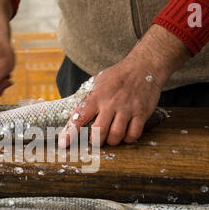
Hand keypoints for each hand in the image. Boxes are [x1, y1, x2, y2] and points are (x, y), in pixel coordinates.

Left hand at [58, 25, 189, 147]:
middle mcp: (111, 103)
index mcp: (97, 96)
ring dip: (111, 141)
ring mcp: (127, 108)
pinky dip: (127, 139)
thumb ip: (88, 100)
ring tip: (110, 138)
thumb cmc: (118, 76)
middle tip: (95, 140)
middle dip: (95, 141)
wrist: (144, 66)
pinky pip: (133, 134)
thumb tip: (75, 116)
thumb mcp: (98, 83)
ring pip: (116, 135)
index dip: (70, 132)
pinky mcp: (142, 113)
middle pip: (99, 132)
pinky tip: (125, 135)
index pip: (80, 117)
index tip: (64, 143)